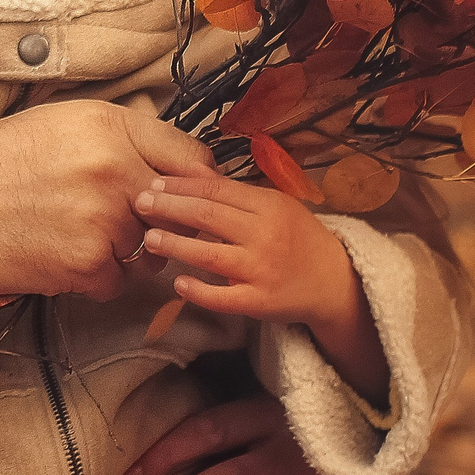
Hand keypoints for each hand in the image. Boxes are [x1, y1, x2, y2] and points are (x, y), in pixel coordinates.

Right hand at [0, 101, 211, 304]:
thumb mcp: (52, 128)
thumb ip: (114, 142)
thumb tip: (166, 172)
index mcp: (107, 123)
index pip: (190, 158)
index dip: (191, 185)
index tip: (183, 200)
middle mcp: (113, 165)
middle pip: (178, 209)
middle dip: (158, 224)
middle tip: (122, 228)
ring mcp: (103, 215)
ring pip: (149, 250)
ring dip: (121, 255)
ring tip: (69, 239)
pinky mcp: (87, 262)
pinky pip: (116, 282)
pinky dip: (91, 281)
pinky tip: (53, 260)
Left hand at [137, 174, 385, 407]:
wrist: (334, 282)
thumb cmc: (298, 238)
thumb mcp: (274, 206)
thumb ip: (234, 193)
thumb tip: (192, 172)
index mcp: (269, 206)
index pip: (217, 191)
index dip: (181, 186)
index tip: (154, 183)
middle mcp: (265, 235)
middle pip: (208, 216)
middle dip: (169, 208)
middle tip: (140, 202)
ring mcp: (262, 270)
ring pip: (210, 255)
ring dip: (175, 245)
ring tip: (149, 238)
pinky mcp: (259, 302)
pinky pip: (222, 297)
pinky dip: (198, 290)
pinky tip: (178, 282)